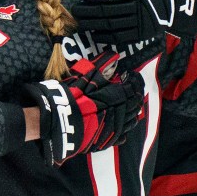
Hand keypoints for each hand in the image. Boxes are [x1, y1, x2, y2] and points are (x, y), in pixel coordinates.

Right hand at [24, 52, 144, 165]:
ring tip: (129, 106)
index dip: (134, 81)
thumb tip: (113, 55)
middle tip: (133, 90)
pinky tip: (123, 125)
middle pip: (134, 104)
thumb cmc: (74, 96)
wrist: (61, 120)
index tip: (131, 76)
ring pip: (131, 120)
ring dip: (132, 111)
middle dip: (135, 96)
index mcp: (117, 96)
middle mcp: (120, 112)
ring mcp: (115, 128)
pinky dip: (125, 128)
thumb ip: (101, 64)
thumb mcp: (86, 75)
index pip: (133, 88)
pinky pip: (123, 135)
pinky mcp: (108, 140)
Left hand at [70, 0, 163, 45]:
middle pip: (105, 11)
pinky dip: (106, 36)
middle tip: (75, 10)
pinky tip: (95, 34)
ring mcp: (139, 21)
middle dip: (87, 11)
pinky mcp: (142, 33)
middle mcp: (136, 7)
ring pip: (111, 25)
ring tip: (81, 21)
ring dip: (93, 24)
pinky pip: (121, 37)